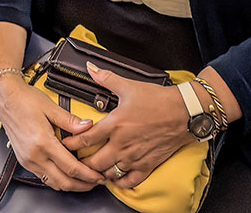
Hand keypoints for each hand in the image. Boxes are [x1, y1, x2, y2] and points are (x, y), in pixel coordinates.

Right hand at [0, 77, 100, 191]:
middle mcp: (34, 156)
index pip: (71, 167)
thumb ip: (71, 121)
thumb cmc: (25, 100)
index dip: (88, 175)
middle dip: (83, 185)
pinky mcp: (24, 161)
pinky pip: (44, 178)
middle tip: (96, 182)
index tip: (99, 176)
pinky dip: (58, 180)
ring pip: (53, 183)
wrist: (6, 98)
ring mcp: (28, 161)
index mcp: (43, 142)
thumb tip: (88, 126)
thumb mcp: (51, 107)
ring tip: (84, 180)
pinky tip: (67, 173)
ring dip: (71, 185)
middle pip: (63, 182)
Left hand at [62, 66, 198, 190]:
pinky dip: (120, 182)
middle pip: (95, 162)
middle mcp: (123, 144)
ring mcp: (135, 157)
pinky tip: (115, 177)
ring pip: (110, 173)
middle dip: (83, 163)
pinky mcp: (147, 165)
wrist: (184, 113)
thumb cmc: (158, 100)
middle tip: (77, 160)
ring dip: (100, 173)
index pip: (87, 138)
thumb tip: (90, 68)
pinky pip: (129, 181)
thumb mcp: (129, 86)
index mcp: (116, 124)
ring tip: (93, 169)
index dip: (72, 143)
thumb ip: (106, 78)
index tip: (66, 144)